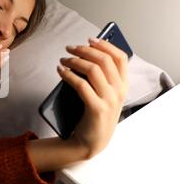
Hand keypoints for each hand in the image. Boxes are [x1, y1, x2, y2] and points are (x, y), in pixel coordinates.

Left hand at [58, 37, 128, 158]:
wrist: (90, 143)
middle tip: (69, 48)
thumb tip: (85, 55)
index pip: (121, 58)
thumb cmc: (92, 116)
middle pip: (104, 60)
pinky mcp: (97, 109)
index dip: (105, 45)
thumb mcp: (103, 96)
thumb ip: (101, 78)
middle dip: (85, 50)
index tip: (90, 39)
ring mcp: (110, 101)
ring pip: (93, 70)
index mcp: (123, 86)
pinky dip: (68, 75)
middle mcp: (119, 92)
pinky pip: (81, 85)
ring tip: (63, 60)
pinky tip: (60, 71)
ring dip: (75, 60)